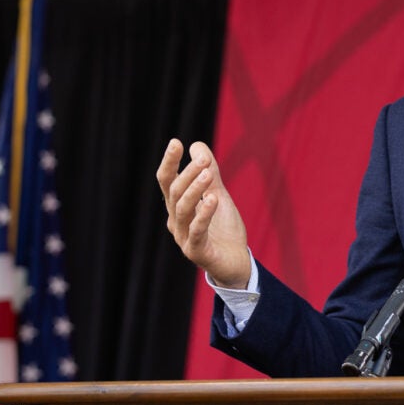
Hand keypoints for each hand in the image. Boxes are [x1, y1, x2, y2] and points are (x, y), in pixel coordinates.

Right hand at [156, 139, 249, 287]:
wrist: (236, 262)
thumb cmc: (223, 229)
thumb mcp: (218, 195)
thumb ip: (209, 173)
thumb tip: (197, 145)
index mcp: (178, 206)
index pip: (167, 181)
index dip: (170, 162)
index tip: (176, 142)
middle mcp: (176, 221)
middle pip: (174, 192)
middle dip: (187, 173)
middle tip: (204, 160)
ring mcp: (183, 237)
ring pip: (182, 209)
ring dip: (194, 190)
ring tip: (208, 174)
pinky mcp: (196, 252)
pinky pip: (196, 231)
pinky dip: (203, 214)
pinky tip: (212, 199)